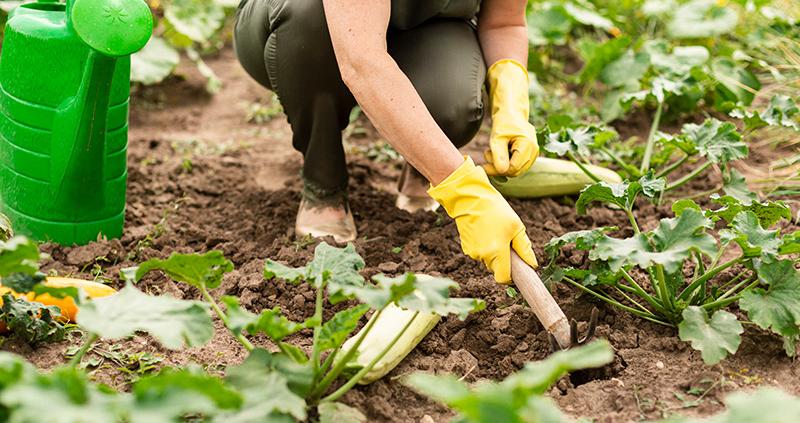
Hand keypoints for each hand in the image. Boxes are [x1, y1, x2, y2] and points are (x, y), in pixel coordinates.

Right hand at [428, 157, 538, 282]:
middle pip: (497, 269)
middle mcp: (483, 256)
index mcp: (496, 252)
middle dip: (505, 261)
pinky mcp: (466, 247)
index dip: (511, 277)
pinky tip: (486, 231)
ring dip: (495, 253)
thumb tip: (532, 264)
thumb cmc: (495, 210)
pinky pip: (480, 253)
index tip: (517, 269)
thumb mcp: (516, 226)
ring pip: (489, 261)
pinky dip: (485, 247)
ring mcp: (472, 252)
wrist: (469, 198)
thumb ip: (525, 248)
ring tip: (496, 232)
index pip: (503, 279)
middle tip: (509, 242)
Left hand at [482, 59, 538, 177]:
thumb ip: (499, 155)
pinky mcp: (529, 154)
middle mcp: (534, 151)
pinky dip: (506, 162)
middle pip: (515, 171)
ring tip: (492, 152)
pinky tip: (499, 152)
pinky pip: (517, 164)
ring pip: (516, 169)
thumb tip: (501, 171)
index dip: (498, 170)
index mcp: (528, 145)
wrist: (512, 113)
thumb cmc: (504, 123)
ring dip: (502, 165)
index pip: (513, 168)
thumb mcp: (497, 138)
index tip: (484, 167)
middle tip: (487, 157)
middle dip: (499, 168)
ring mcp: (533, 153)